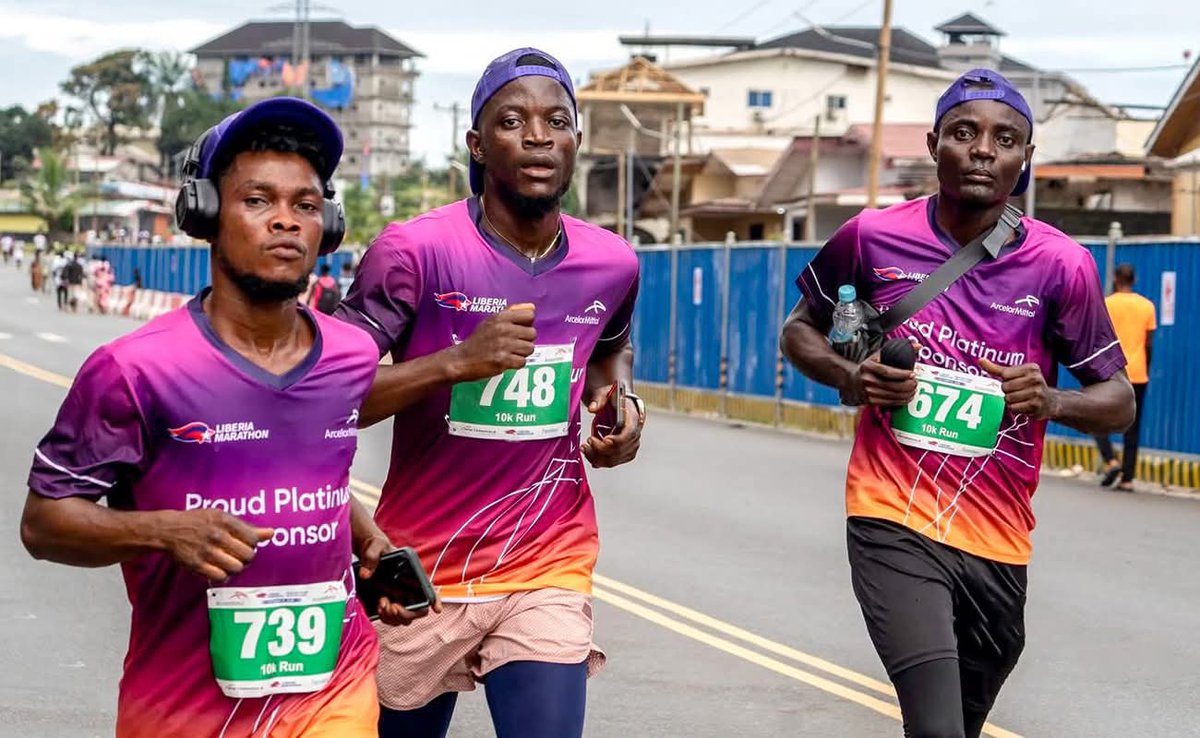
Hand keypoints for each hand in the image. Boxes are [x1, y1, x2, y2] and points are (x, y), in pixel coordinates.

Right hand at [157, 509, 272, 581]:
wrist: (170, 530)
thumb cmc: (200, 522)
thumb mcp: (223, 517)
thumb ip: (248, 527)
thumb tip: (271, 533)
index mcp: (225, 521)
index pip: (253, 539)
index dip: (253, 545)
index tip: (246, 544)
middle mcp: (217, 535)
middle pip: (247, 555)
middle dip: (247, 558)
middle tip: (240, 556)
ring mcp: (206, 551)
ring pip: (236, 568)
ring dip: (236, 567)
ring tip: (230, 562)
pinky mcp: (197, 564)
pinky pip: (220, 577)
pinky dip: (223, 576)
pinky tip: (220, 570)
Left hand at [356, 535, 440, 626]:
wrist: (367, 554)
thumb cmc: (377, 546)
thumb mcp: (375, 546)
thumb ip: (371, 557)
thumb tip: (365, 574)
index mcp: (413, 574)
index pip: (429, 589)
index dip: (435, 600)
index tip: (437, 609)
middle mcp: (411, 590)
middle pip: (419, 610)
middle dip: (406, 613)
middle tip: (392, 607)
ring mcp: (400, 599)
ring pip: (405, 619)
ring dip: (394, 617)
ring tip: (381, 603)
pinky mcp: (389, 605)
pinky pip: (392, 619)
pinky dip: (386, 618)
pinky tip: (379, 607)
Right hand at [448, 303, 536, 381]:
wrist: (462, 359)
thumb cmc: (479, 340)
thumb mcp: (492, 321)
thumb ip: (512, 312)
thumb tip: (533, 307)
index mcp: (501, 317)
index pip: (530, 315)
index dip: (527, 324)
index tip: (518, 330)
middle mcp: (503, 329)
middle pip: (532, 333)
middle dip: (525, 340)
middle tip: (513, 344)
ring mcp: (504, 345)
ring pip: (530, 348)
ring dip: (521, 353)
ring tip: (509, 352)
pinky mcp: (503, 360)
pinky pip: (523, 362)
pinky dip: (516, 364)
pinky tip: (506, 361)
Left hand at [582, 389, 643, 467]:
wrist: (616, 404)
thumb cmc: (612, 398)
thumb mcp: (605, 393)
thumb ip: (599, 399)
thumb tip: (592, 408)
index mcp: (634, 418)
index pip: (630, 433)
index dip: (619, 440)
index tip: (605, 440)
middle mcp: (635, 434)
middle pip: (622, 449)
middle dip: (603, 449)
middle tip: (589, 441)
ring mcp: (629, 445)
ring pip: (615, 459)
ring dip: (598, 457)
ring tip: (584, 448)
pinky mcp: (622, 452)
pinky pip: (611, 461)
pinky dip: (598, 460)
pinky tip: (588, 453)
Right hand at [841, 352, 916, 406]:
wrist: (851, 381)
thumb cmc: (868, 368)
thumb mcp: (877, 356)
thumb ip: (897, 350)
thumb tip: (918, 346)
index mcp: (868, 367)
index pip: (887, 372)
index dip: (902, 374)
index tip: (913, 374)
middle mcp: (867, 380)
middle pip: (891, 385)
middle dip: (907, 385)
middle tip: (915, 382)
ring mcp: (868, 392)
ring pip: (892, 395)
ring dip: (906, 394)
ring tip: (914, 390)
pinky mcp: (870, 401)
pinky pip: (889, 403)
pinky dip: (901, 401)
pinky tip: (908, 397)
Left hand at [980, 358, 1058, 418]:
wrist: (1050, 402)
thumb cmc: (1028, 385)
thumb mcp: (1016, 374)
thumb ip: (997, 368)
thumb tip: (980, 360)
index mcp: (1031, 368)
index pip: (1005, 374)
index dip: (1005, 380)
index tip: (1015, 381)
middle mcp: (1036, 379)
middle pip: (1005, 387)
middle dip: (1007, 391)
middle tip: (1018, 392)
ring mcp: (1037, 392)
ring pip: (1008, 398)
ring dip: (1010, 401)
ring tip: (1021, 399)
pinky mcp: (1036, 406)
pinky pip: (1013, 408)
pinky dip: (1015, 408)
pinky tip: (1023, 406)